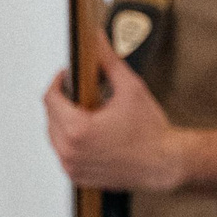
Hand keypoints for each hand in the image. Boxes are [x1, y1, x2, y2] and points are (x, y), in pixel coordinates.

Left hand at [44, 40, 187, 192]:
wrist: (166, 164)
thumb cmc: (152, 133)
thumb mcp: (131, 89)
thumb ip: (109, 61)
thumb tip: (97, 40)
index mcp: (77, 129)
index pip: (50, 99)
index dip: (58, 82)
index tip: (67, 76)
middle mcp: (70, 151)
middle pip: (50, 117)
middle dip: (63, 102)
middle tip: (82, 94)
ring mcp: (72, 166)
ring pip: (55, 136)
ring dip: (64, 122)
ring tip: (87, 113)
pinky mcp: (78, 176)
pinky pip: (64, 153)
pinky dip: (71, 141)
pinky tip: (91, 133)